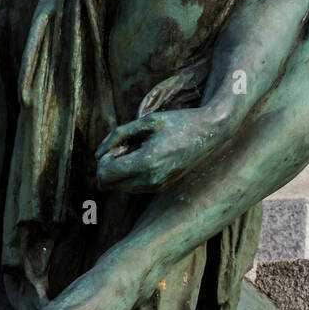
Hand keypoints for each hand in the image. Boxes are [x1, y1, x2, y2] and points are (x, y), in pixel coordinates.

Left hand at [96, 109, 219, 190]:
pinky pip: (134, 187)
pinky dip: (132, 174)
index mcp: (146, 163)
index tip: (117, 144)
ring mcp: (157, 187)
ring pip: (120, 188)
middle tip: (124, 148)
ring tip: (137, 150)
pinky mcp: (162, 187)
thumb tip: (97, 154)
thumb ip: (118, 135)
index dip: (103, 159)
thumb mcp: (147, 120)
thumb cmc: (179, 122)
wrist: (211, 132)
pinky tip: (146, 157)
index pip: (105, 174)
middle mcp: (151, 180)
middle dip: (108, 167)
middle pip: (108, 186)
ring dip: (120, 171)